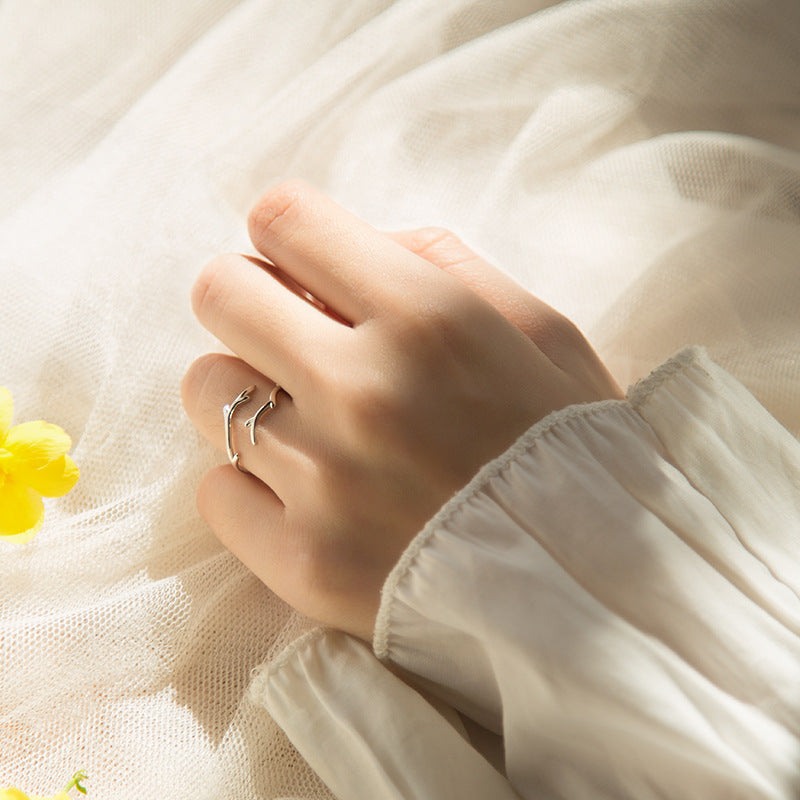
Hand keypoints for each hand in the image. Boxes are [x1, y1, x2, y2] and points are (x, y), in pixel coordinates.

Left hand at [182, 181, 620, 639]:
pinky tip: (308, 494)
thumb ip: (445, 265)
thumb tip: (357, 245)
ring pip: (207, 390)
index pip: (286, 219)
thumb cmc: (574, 454)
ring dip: (245, 394)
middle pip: (220, 292)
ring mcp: (324, 482)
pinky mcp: (301, 562)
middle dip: (248, 301)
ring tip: (306, 424)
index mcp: (430, 318)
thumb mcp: (545, 333)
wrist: (597, 599)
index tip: (303, 266)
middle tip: (291, 336)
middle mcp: (365, 390)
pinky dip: (250, 484)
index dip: (287, 234)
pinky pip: (216, 491)